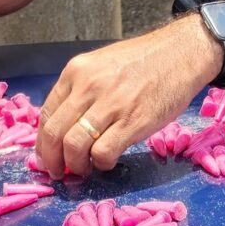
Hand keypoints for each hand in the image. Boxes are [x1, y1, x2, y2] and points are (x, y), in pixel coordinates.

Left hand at [37, 17, 220, 176]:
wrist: (182, 53)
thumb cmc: (144, 60)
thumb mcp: (102, 65)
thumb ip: (82, 89)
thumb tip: (66, 124)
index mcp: (77, 71)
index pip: (46, 113)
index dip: (43, 141)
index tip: (48, 155)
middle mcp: (88, 86)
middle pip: (54, 133)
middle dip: (52, 160)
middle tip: (59, 172)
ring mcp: (111, 104)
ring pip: (74, 146)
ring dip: (75, 166)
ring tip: (84, 169)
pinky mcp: (133, 121)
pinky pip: (103, 152)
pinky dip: (101, 164)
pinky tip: (108, 161)